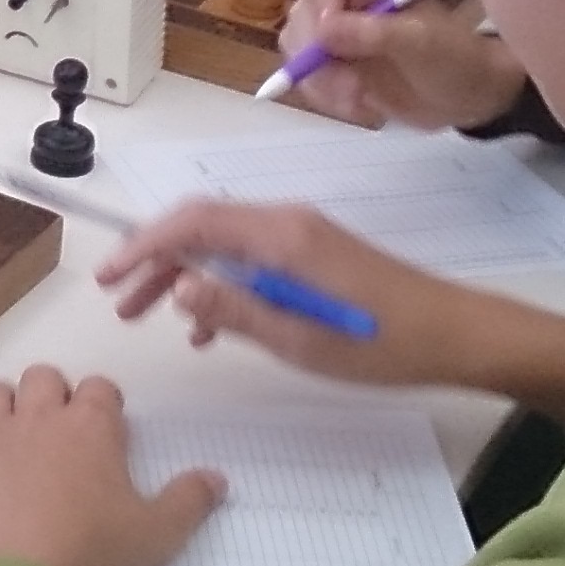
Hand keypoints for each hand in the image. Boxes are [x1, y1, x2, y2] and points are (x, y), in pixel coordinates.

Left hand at [0, 367, 222, 565]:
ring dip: (4, 404)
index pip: (100, 388)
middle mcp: (40, 415)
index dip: (104, 403)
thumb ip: (189, 502)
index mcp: (91, 425)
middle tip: (58, 427)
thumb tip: (219, 479)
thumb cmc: (89, 546)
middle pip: (44, 377)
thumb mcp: (156, 533)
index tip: (107, 425)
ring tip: (12, 430)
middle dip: (52, 393)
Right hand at [98, 201, 498, 390]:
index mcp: (280, 235)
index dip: (143, 245)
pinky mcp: (316, 253)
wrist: (455, 335)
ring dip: (184, 275)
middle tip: (120, 302)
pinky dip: (222, 283)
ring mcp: (303, 236)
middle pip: (202, 228)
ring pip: (224, 244)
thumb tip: (175, 287)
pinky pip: (252, 259)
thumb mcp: (299, 338)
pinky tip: (209, 326)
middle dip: (155, 260)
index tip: (109, 277)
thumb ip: (234, 310)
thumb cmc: (381, 343)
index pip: (192, 222)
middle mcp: (287, 222)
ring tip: (151, 316)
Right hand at [275, 0, 525, 130]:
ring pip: (296, 49)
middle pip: (299, 13)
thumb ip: (375, 33)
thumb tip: (325, 28)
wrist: (468, 98)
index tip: (330, 37)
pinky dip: (328, 98)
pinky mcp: (333, 66)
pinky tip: (363, 106)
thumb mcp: (423, 42)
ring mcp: (335, 33)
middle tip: (350, 84)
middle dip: (317, 54)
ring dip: (322, 81)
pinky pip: (307, 79)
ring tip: (360, 98)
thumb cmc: (455, 58)